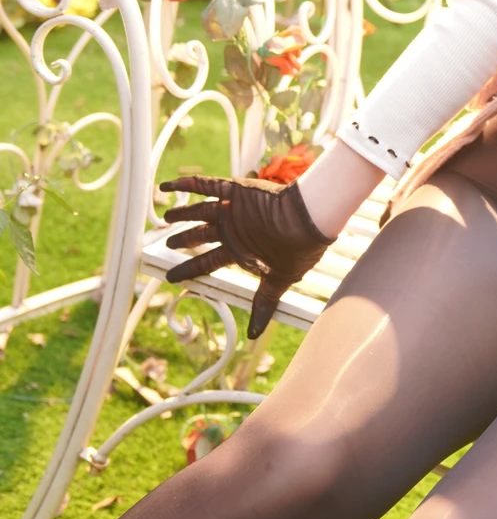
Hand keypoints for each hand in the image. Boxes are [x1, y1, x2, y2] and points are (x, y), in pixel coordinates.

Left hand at [159, 174, 334, 339]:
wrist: (308, 218)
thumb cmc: (297, 249)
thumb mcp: (279, 280)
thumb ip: (264, 302)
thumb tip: (255, 334)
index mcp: (240, 250)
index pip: (207, 263)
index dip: (189, 270)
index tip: (172, 278)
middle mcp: (232, 229)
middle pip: (199, 236)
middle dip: (183, 239)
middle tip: (169, 243)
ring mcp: (231, 209)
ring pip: (198, 211)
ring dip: (181, 212)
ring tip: (166, 215)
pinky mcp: (235, 190)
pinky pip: (204, 185)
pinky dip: (184, 185)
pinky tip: (166, 186)